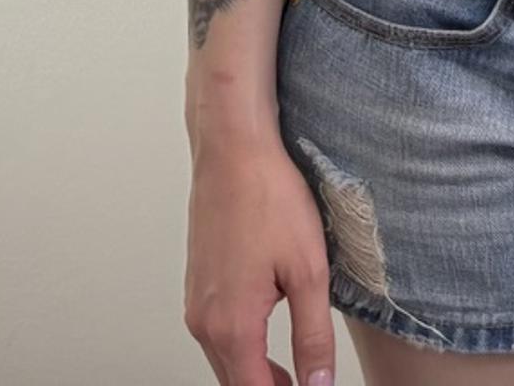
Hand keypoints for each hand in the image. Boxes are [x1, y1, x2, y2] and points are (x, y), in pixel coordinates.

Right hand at [185, 136, 336, 385]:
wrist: (234, 152)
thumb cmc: (270, 199)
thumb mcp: (308, 270)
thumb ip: (313, 335)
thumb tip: (318, 383)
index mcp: (232, 325)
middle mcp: (204, 322)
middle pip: (234, 382)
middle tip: (305, 382)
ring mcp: (196, 303)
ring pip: (224, 360)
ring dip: (253, 372)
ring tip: (293, 371)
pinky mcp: (197, 285)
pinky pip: (216, 333)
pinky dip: (240, 347)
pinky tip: (267, 335)